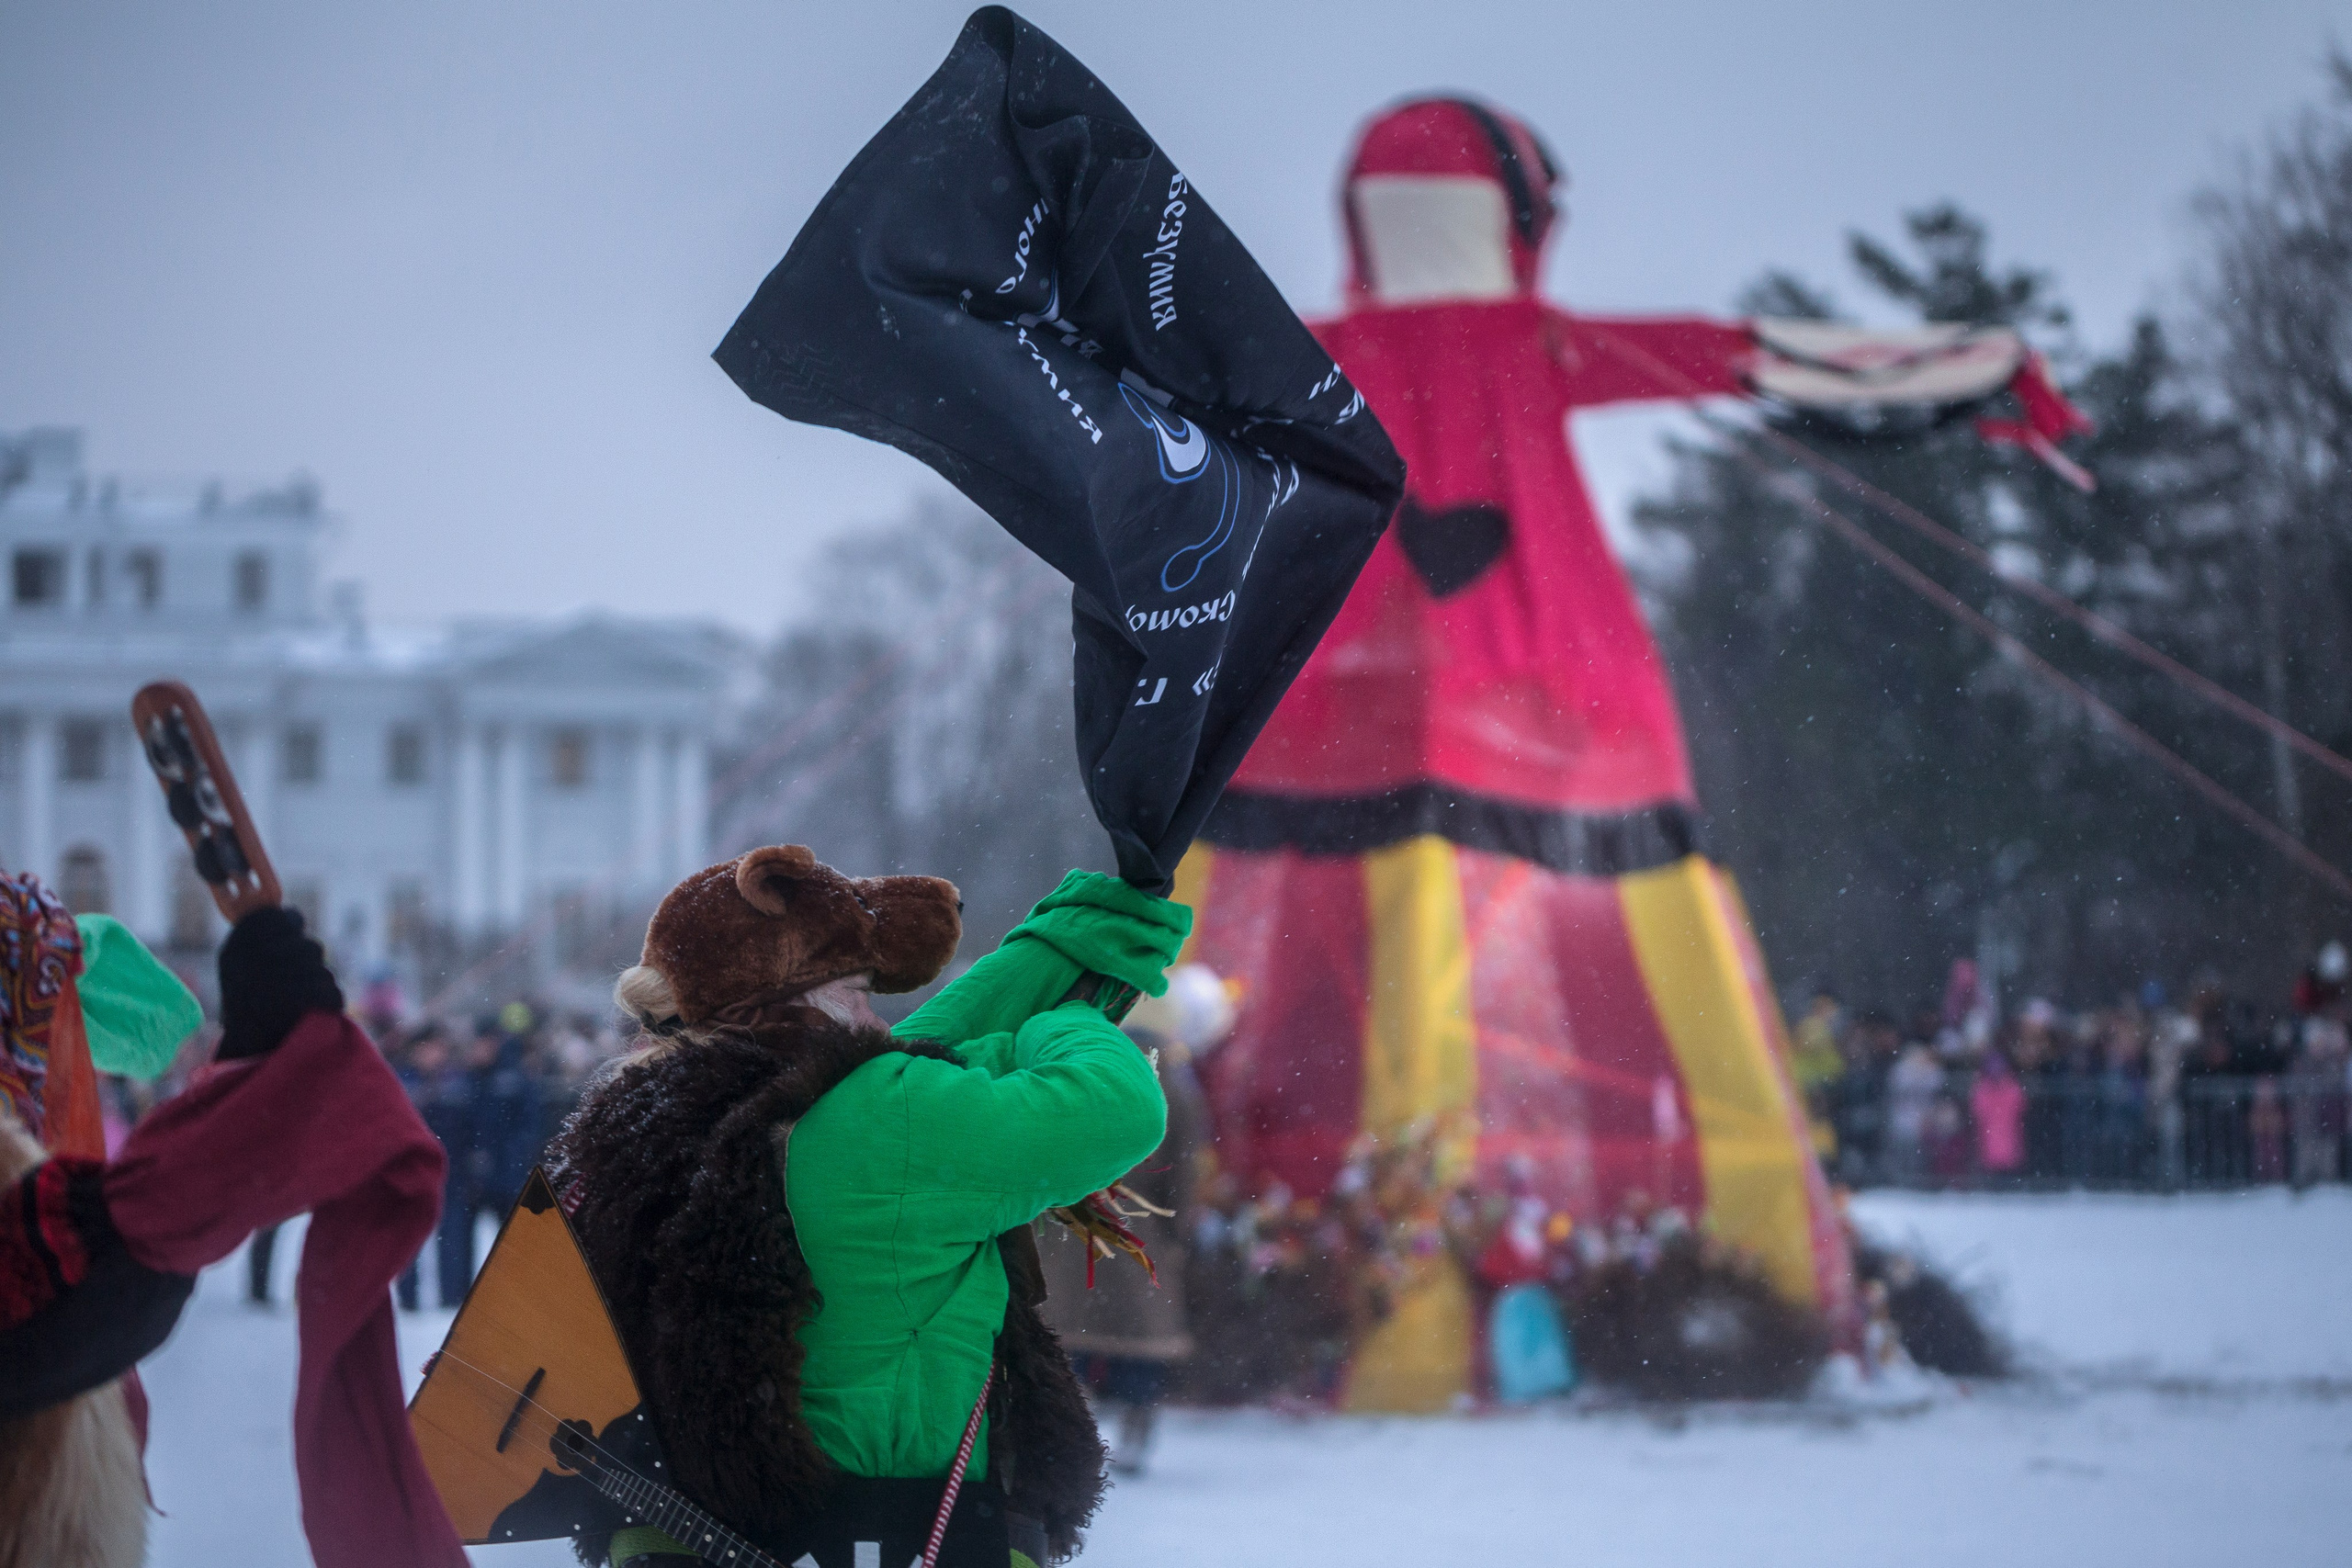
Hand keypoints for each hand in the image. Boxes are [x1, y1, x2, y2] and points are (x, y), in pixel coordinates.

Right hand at [216, 906, 344, 1060]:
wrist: (244, 1056)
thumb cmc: (246, 1006)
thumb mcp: (242, 965)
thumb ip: (265, 938)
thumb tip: (292, 913)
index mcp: (236, 948)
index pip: (279, 917)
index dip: (290, 926)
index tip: (287, 940)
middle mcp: (253, 962)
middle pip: (309, 945)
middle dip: (309, 964)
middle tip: (289, 984)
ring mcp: (276, 983)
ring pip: (323, 970)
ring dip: (318, 986)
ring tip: (295, 1004)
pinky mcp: (299, 1005)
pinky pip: (332, 993)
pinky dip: (328, 1004)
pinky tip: (311, 1014)